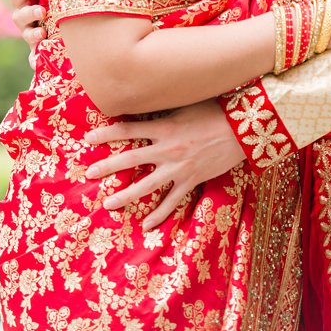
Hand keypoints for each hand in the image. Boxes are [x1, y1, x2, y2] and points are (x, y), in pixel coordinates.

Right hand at [10, 0, 46, 69]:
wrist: (65, 30)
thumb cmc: (53, 1)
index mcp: (26, 1)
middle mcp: (25, 19)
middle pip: (19, 15)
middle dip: (29, 12)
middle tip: (41, 10)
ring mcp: (31, 36)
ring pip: (27, 35)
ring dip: (32, 33)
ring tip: (42, 32)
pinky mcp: (38, 52)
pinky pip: (34, 58)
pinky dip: (35, 60)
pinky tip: (38, 62)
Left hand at [83, 101, 244, 230]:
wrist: (243, 129)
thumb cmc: (214, 110)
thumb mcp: (184, 105)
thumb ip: (162, 110)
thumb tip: (143, 105)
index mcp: (164, 126)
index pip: (127, 130)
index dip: (106, 134)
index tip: (88, 140)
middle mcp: (167, 149)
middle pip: (130, 159)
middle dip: (108, 167)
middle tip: (89, 174)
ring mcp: (179, 167)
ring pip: (147, 185)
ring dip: (126, 195)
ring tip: (109, 203)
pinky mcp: (192, 180)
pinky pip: (173, 201)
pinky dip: (160, 214)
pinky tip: (147, 224)